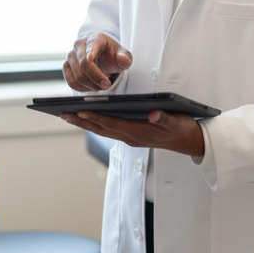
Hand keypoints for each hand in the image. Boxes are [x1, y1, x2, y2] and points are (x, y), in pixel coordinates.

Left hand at [61, 109, 204, 157]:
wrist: (190, 141)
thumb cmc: (182, 129)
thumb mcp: (176, 121)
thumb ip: (165, 118)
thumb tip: (154, 115)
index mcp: (138, 133)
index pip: (112, 124)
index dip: (95, 117)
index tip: (80, 111)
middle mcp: (131, 137)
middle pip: (101, 128)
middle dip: (82, 121)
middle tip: (63, 114)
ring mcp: (130, 137)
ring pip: (103, 130)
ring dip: (85, 123)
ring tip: (69, 115)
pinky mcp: (132, 135)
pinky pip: (109, 130)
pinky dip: (96, 124)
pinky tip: (89, 118)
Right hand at [64, 33, 131, 91]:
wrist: (100, 56)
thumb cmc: (111, 54)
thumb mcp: (122, 55)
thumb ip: (125, 57)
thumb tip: (124, 60)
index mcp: (96, 38)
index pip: (92, 44)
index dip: (91, 51)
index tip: (91, 58)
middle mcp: (80, 44)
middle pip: (84, 64)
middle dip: (96, 77)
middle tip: (107, 85)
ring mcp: (71, 55)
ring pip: (77, 75)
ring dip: (91, 85)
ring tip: (101, 86)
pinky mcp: (66, 66)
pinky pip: (71, 81)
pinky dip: (82, 88)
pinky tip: (91, 87)